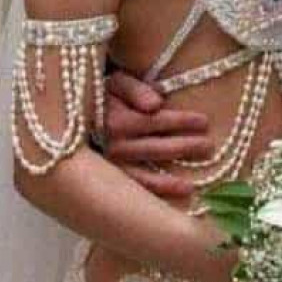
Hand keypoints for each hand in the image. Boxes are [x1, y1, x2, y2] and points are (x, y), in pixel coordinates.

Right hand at [103, 70, 212, 197]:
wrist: (72, 121)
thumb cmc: (104, 98)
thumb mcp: (116, 83)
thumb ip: (136, 90)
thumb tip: (156, 104)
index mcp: (116, 120)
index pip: (156, 121)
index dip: (181, 121)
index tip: (204, 121)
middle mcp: (112, 146)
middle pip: (155, 148)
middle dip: (184, 148)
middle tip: (209, 147)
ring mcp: (109, 169)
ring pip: (145, 177)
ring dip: (171, 182)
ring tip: (193, 185)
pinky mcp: (107, 185)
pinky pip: (134, 193)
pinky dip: (156, 196)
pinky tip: (177, 197)